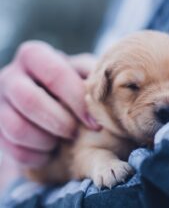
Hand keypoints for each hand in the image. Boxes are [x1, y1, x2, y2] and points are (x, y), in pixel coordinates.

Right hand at [0, 41, 99, 167]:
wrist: (43, 96)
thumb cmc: (69, 83)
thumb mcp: (81, 71)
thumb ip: (93, 74)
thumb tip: (114, 85)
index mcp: (34, 55)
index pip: (56, 75)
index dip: (78, 101)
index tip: (95, 123)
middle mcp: (10, 75)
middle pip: (30, 100)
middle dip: (59, 122)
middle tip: (75, 133)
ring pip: (16, 127)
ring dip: (45, 140)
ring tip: (61, 141)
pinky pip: (11, 149)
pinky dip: (35, 155)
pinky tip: (50, 151)